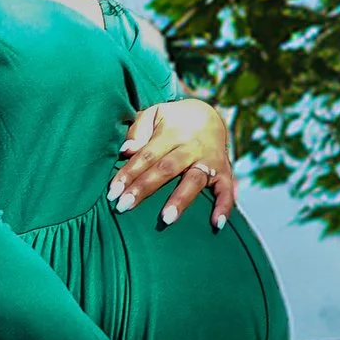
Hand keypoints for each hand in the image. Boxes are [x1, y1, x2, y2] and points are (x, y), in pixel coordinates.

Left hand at [110, 97, 235, 229]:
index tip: (113, 192)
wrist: (209, 116)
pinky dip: (224, 207)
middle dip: (145, 188)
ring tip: (166, 219)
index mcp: (172, 133)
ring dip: (181, 200)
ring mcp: (210, 161)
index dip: (129, 173)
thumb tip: (126, 150)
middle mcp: (192, 147)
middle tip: (124, 206)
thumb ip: (139, 130)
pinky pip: (227, 191)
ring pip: (194, 181)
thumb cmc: (173, 121)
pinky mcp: (225, 172)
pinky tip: (216, 224)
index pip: (147, 155)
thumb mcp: (155, 115)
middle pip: (166, 169)